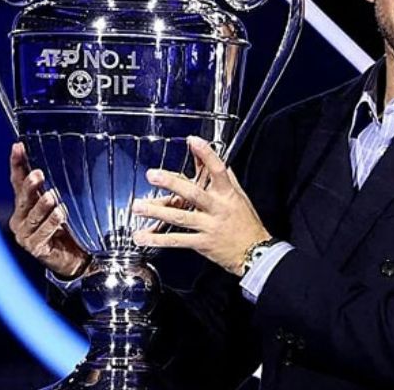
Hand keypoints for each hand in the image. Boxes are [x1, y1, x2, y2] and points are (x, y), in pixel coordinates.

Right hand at [9, 142, 89, 278]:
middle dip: (29, 185)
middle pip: (22, 198)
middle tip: (38, 174)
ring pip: (32, 216)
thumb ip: (53, 185)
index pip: (17, 180)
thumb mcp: (58, 202)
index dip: (17, 163)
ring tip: (52, 196)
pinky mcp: (35, 248)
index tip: (18, 146)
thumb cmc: (64, 227)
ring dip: (42, 205)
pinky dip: (52, 223)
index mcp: (24, 203)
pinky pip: (42, 233)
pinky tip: (61, 214)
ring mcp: (25, 234)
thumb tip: (60, 153)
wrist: (73, 258)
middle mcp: (21, 218)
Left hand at [132, 136, 270, 276]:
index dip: (206, 154)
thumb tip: (209, 158)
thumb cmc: (246, 222)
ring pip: (181, 218)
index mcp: (228, 194)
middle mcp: (217, 208)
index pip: (218, 170)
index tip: (192, 141)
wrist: (254, 252)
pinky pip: (177, 241)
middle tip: (152, 175)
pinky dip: (158, 239)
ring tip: (139, 207)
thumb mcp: (239, 196)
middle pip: (193, 194)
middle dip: (172, 183)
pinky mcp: (202, 243)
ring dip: (157, 212)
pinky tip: (143, 236)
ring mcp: (208, 226)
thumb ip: (224, 177)